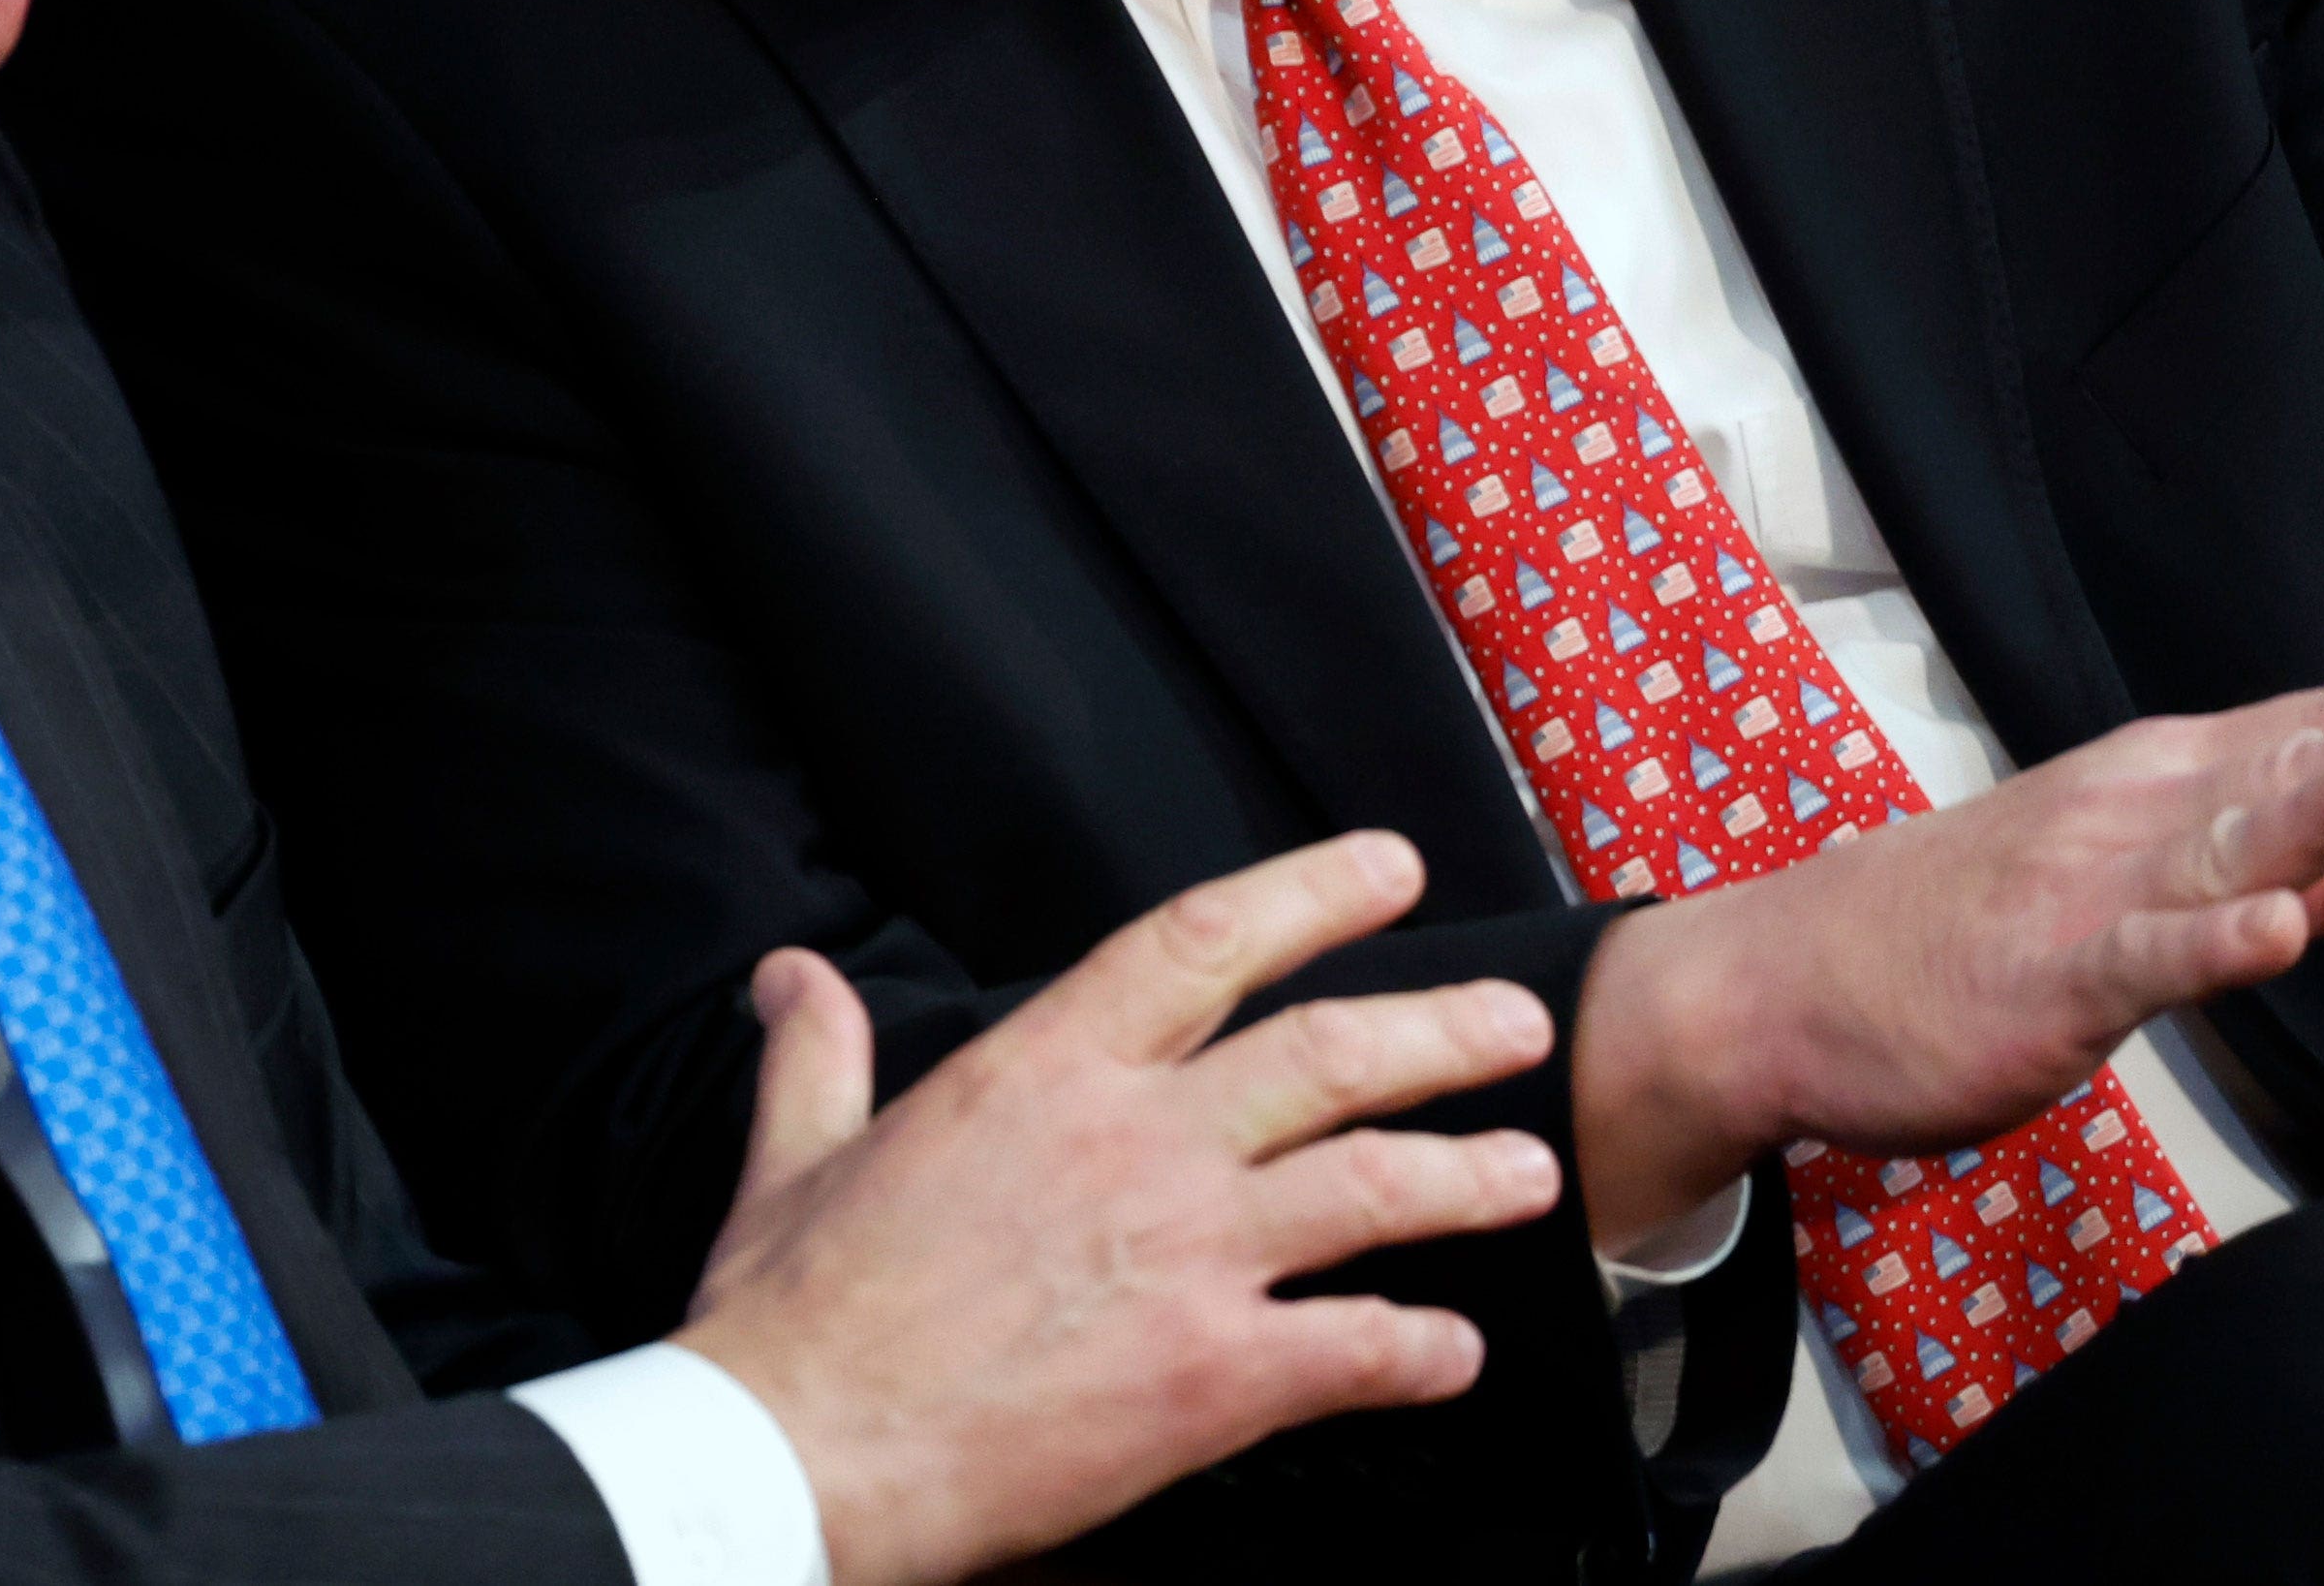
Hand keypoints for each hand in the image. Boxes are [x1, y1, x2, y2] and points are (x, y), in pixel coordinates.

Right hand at [672, 831, 1570, 1585]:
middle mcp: (1136, 1141)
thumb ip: (818, 1058)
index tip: (1391, 869)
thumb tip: (792, 978)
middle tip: (1517, 1024)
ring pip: (1374, 1184)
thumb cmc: (794, 1318)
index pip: (1205, 942)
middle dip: (1445, 1028)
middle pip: (1331, 1052)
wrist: (799, 1455)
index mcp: (1042, 1072)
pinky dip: (1422, 1348)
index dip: (1314, 893)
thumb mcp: (796, 1159)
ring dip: (1468, 1175)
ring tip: (1531, 1175)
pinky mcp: (1213, 1376)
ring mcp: (1186, 1255)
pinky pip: (1358, 1347)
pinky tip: (1453, 1351)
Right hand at [1568, 626, 2323, 1240]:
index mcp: (2169, 780)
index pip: (2321, 723)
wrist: (1784, 979)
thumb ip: (2298, 863)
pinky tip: (2276, 931)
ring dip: (2318, 810)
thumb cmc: (1977, 930)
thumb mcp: (2154, 883)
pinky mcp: (2048, 981)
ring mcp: (2094, 893)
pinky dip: (2210, 944)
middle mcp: (2142, 813)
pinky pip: (2145, 963)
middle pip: (2296, 770)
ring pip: (2228, 847)